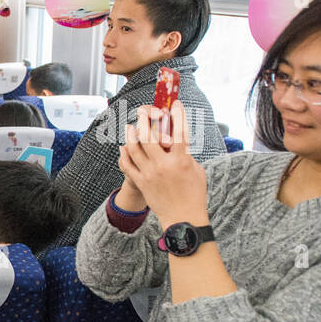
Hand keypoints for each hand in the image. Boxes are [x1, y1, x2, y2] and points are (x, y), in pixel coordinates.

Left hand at [116, 102, 207, 224]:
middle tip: (143, 111)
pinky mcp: (141, 182)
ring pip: (135, 148)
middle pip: (150, 136)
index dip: (177, 115)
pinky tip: (124, 146)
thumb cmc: (194, 193)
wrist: (183, 218)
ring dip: (131, 134)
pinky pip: (127, 164)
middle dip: (145, 120)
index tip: (175, 103)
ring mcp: (150, 174)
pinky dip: (124, 153)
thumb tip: (176, 141)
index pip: (179, 132)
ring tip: (130, 126)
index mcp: (182, 160)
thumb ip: (185, 154)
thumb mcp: (196, 170)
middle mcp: (164, 165)